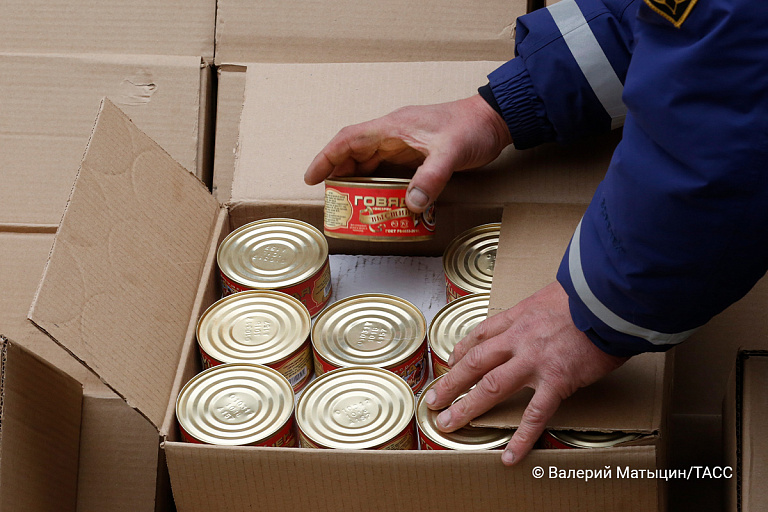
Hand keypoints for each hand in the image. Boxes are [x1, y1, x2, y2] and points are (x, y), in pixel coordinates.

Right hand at [304, 94, 511, 212]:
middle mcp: (394, 134)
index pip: (349, 139)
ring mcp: (405, 144)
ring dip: (356, 180)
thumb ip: (430, 178)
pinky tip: (377, 199)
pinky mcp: (416, 154)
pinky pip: (387, 169)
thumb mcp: (451, 152)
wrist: (495, 120)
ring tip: (347, 203)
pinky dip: (378, 183)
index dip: (327, 157)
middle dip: (337, 174)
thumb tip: (410, 205)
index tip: (311, 177)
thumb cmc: (472, 128)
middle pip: (355, 152)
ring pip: (370, 161)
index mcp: (393, 127)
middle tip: (329, 199)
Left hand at [423, 282, 627, 464]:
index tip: (452, 361)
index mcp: (519, 316)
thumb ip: (542, 310)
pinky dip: (521, 438)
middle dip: (451, 382)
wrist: (611, 297)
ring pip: (491, 387)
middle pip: (475, 362)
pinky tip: (509, 456)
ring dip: (467, 408)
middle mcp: (519, 338)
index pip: (481, 334)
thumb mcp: (554, 293)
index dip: (462, 350)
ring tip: (448, 424)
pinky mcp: (557, 380)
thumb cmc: (589, 294)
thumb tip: (545, 316)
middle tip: (433, 399)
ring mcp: (535, 360)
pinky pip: (535, 414)